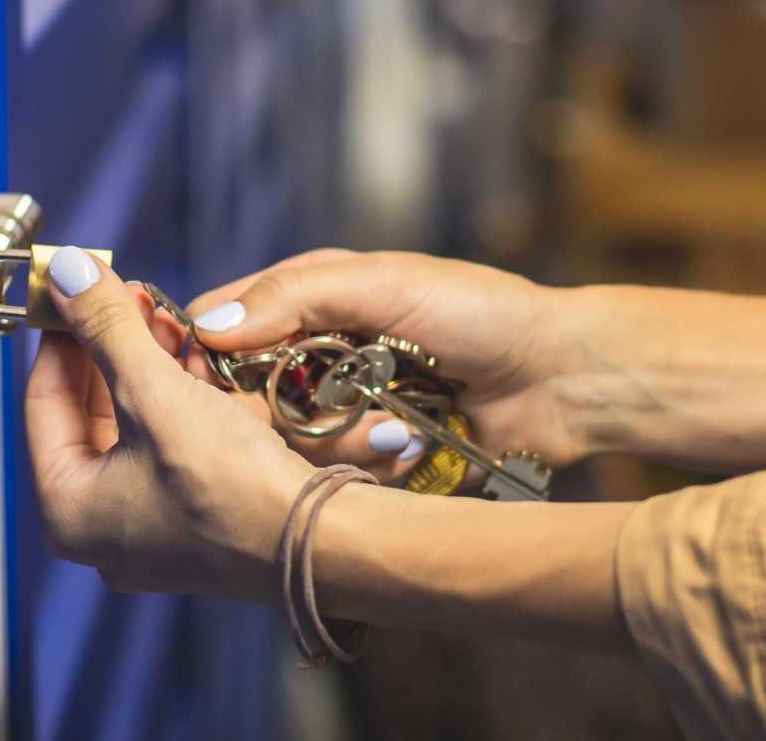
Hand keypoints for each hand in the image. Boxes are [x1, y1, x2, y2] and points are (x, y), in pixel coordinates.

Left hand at [25, 247, 312, 601]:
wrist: (320, 541)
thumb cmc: (232, 488)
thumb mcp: (154, 391)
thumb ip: (104, 327)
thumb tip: (66, 273)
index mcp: (67, 510)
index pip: (42, 400)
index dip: (62, 335)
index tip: (77, 289)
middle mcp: (101, 528)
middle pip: (90, 412)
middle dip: (116, 348)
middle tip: (134, 299)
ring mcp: (150, 528)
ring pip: (137, 426)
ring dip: (154, 368)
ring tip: (173, 322)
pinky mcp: (196, 520)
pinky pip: (174, 446)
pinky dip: (184, 403)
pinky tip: (204, 366)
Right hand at [185, 250, 594, 479]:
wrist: (560, 379)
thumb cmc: (480, 312)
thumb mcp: (386, 285)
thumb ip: (297, 296)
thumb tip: (208, 327)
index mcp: (308, 298)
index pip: (219, 325)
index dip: (204, 356)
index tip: (216, 383)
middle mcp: (312, 357)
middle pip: (240, 400)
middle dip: (280, 412)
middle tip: (328, 406)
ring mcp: (338, 413)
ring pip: (283, 449)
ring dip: (337, 443)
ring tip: (396, 427)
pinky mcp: (367, 462)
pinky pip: (330, 481)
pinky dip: (367, 469)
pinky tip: (409, 451)